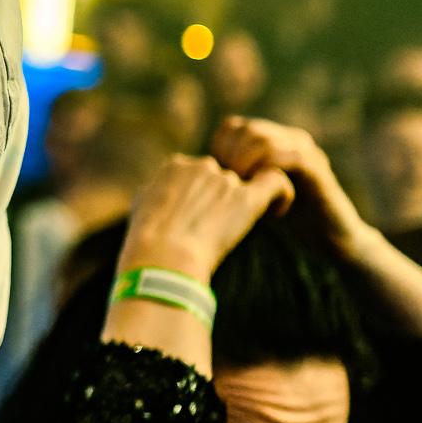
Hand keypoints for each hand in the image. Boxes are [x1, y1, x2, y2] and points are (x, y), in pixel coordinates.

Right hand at [118, 152, 294, 283]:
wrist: (162, 256)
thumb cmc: (145, 240)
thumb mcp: (140, 208)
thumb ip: (156, 195)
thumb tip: (160, 198)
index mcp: (175, 166)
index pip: (197, 175)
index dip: (200, 197)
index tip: (198, 220)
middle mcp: (202, 166)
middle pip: (222, 179)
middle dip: (220, 202)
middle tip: (214, 231)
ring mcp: (225, 181)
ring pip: (244, 187)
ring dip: (241, 207)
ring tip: (235, 234)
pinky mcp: (247, 199)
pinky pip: (275, 183)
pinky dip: (281, 194)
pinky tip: (276, 211)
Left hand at [209, 115, 421, 335]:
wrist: (331, 240)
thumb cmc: (289, 219)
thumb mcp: (250, 195)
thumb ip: (228, 180)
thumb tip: (192, 179)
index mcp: (271, 140)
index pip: (232, 127)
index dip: (218, 149)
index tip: (213, 179)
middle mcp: (288, 139)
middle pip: (245, 129)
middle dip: (228, 157)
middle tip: (226, 187)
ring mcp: (304, 151)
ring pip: (264, 139)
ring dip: (245, 165)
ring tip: (242, 192)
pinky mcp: (317, 169)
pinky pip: (288, 157)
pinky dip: (268, 174)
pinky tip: (262, 200)